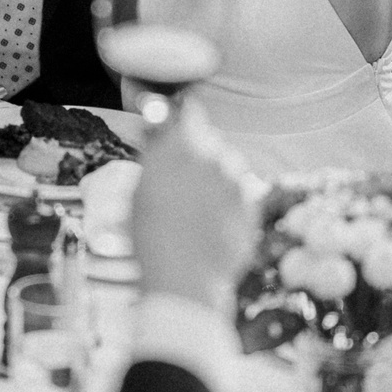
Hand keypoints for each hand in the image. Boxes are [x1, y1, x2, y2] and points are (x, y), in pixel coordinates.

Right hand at [133, 107, 257, 312]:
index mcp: (180, 149)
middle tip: (183, 182)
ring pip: (229, 166)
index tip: (181, 123)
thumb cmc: (151, 237)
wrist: (185, 278)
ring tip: (198, 208)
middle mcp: (212, 157)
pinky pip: (242, 191)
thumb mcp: (140, 193)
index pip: (190, 113)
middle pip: (210, 142)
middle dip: (199, 154)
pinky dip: (230, 200)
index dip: (185, 117)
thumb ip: (155, 157)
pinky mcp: (252, 204)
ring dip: (217, 177)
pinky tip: (213, 222)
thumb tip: (160, 131)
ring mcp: (236, 181)